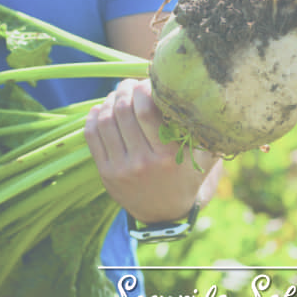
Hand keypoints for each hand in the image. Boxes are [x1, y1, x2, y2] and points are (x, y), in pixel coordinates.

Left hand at [84, 78, 219, 223]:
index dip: (143, 89)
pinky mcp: (106, 173)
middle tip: (130, 84)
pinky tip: (103, 108)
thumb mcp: (205, 156)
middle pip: (124, 112)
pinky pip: (91, 136)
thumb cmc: (189, 176)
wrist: (166, 214)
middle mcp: (143, 163)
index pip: (147, 111)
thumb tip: (204, 92)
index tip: (147, 82)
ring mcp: (121, 169)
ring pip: (106, 121)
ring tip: (118, 94)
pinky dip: (94, 116)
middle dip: (125, 90)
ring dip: (110, 100)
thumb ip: (205, 129)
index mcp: (169, 156)